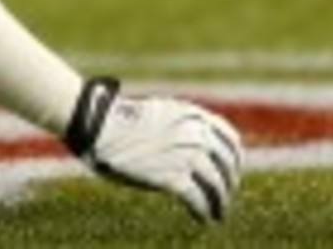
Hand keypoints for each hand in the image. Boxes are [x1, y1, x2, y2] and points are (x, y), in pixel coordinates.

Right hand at [64, 77, 242, 221]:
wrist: (99, 123)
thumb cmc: (122, 120)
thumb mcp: (159, 113)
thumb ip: (181, 128)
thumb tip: (195, 149)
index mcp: (192, 115)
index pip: (230, 139)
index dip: (234, 159)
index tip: (230, 172)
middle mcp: (195, 134)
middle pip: (227, 166)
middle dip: (229, 184)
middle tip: (223, 197)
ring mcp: (186, 156)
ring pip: (217, 186)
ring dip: (220, 203)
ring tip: (218, 214)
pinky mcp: (173, 179)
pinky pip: (199, 201)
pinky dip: (204, 212)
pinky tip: (202, 219)